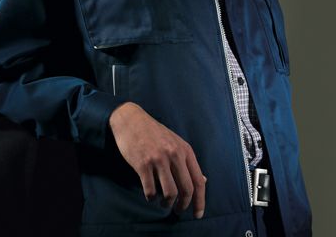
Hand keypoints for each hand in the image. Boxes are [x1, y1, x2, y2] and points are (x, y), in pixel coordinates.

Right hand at [109, 101, 206, 218]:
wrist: (132, 120)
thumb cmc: (155, 133)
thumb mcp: (176, 143)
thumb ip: (188, 162)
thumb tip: (203, 180)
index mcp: (185, 150)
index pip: (198, 181)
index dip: (200, 201)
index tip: (198, 214)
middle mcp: (174, 154)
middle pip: (186, 189)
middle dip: (183, 205)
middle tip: (178, 210)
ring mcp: (158, 159)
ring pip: (170, 193)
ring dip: (167, 204)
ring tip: (163, 203)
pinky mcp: (143, 164)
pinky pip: (150, 190)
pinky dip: (151, 198)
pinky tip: (150, 195)